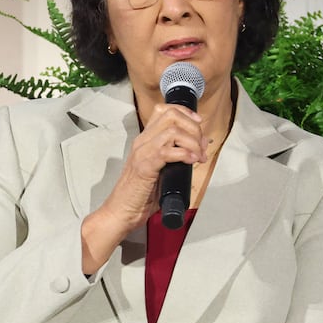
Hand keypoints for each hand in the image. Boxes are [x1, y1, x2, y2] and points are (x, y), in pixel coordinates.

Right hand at [80, 104, 209, 274]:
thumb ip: (174, 158)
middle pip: (171, 116)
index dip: (185, 112)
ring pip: (172, 131)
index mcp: (145, 140)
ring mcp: (142, 152)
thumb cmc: (139, 195)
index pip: (164, 110)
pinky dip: (185, 153)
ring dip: (192, 141)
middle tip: (201, 145)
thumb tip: (197, 149)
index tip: (199, 124)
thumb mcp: (159, 170)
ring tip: (198, 156)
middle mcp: (142, 142)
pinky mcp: (145, 166)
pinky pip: (168, 151)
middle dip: (193, 127)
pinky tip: (192, 161)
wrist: (120, 211)